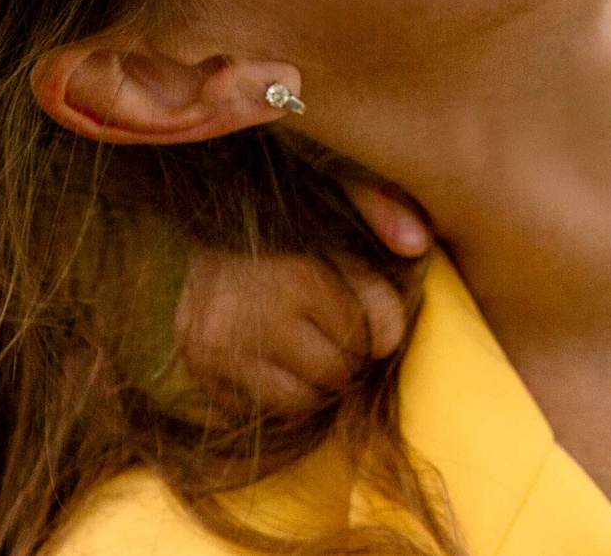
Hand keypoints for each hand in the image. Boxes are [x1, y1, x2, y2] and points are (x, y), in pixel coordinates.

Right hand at [172, 177, 431, 414]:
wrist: (201, 209)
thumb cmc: (285, 216)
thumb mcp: (338, 201)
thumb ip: (382, 214)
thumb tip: (413, 264)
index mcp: (297, 275)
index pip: (367, 338)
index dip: (373, 331)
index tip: (362, 317)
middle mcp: (254, 314)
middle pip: (334, 375)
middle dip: (346, 360)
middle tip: (336, 336)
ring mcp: (217, 346)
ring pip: (297, 403)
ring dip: (313, 384)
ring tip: (308, 351)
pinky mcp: (197, 366)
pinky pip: (255, 409)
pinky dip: (272, 394)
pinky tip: (272, 360)